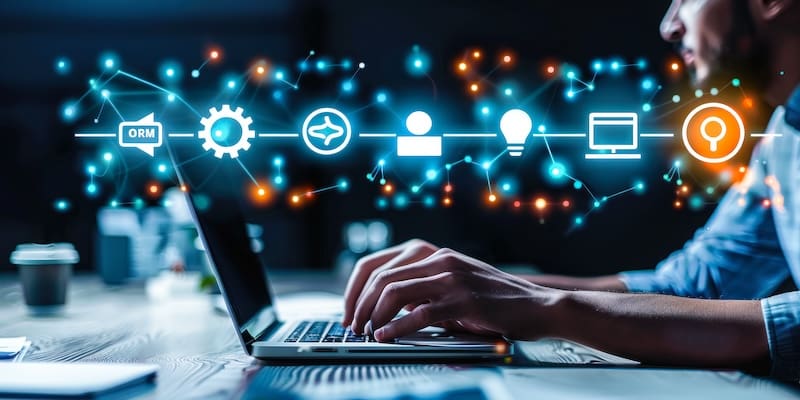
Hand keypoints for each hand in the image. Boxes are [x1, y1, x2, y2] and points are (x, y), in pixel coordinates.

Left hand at [343, 240, 560, 341]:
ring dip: (373, 315)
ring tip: (367, 333)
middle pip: (381, 277)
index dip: (354, 288)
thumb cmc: (494, 298)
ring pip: (394, 291)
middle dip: (359, 304)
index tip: (348, 310)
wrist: (536, 305)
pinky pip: (420, 313)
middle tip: (353, 326)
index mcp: (433, 253)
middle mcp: (439, 259)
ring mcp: (451, 278)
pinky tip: (387, 336)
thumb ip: (422, 286)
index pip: (377, 263)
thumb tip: (385, 303)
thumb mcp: (454, 282)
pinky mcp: (463, 301)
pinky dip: (396, 327)